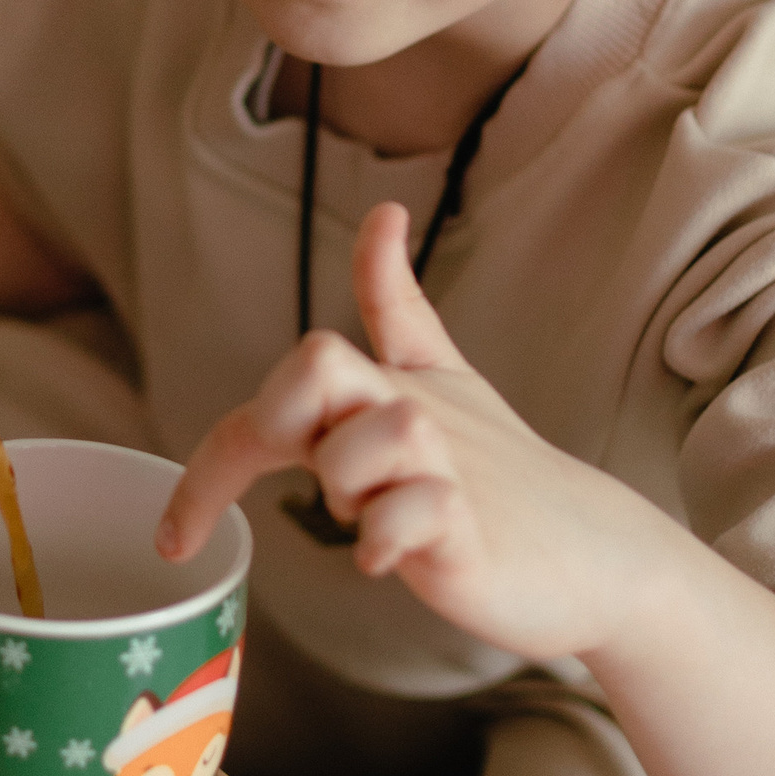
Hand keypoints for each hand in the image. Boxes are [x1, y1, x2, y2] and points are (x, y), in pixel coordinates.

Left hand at [156, 203, 676, 666]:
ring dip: (348, 490)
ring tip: (378, 525)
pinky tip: (390, 562)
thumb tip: (382, 212)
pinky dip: (385, 543)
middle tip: (299, 467)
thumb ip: (398, 307)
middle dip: (284, 412)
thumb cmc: (503, 480)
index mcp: (396, 384)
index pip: (305, 367)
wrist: (602, 556)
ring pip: (366, 441)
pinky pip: (411, 514)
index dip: (220, 453)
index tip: (172, 536)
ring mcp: (445, 469)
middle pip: (317, 361)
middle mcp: (414, 412)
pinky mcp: (472, 526)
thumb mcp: (443, 383)